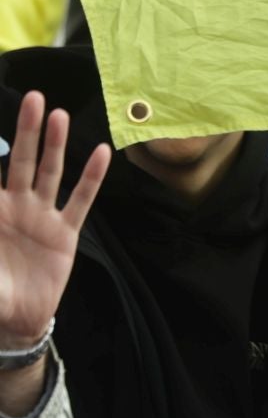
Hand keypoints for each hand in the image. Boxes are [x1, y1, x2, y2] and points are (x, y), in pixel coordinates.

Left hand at [0, 91, 108, 416]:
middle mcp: (16, 207)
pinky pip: (80, 200)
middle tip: (33, 98)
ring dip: (56, 145)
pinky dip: (91, 178)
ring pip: (50, 174)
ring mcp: (42, 217)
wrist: (17, 319)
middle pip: (23, 162)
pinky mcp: (65, 232)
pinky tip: (100, 153)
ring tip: (60, 116)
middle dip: (27, 131)